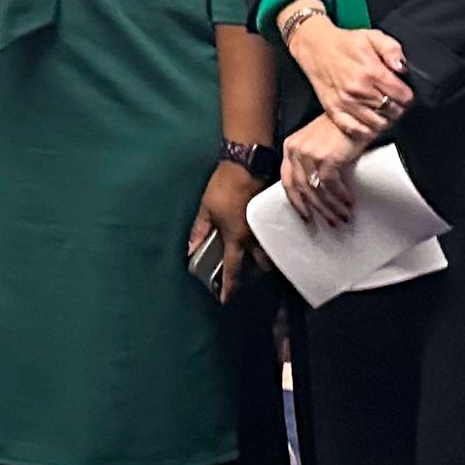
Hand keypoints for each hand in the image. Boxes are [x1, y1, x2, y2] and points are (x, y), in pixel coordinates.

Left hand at [194, 163, 262, 298]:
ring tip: (257, 258)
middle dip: (255, 272)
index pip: (232, 268)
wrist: (247, 165)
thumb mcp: (205, 209)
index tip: (225, 300)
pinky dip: (270, 242)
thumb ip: (199, 230)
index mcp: (236, 238)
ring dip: (264, 258)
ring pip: (270, 251)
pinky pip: (273, 236)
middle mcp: (254, 237)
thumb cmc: (223, 187)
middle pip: (260, 264)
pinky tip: (266, 239)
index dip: (228, 285)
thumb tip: (190, 249)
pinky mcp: (272, 216)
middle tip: (246, 274)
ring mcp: (266, 227)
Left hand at [279, 114, 364, 228]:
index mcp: (290, 147)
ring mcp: (309, 154)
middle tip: (329, 222)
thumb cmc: (342, 127)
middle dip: (317, 209)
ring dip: (331, 207)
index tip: (306, 216)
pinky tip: (349, 203)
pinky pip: (330, 185)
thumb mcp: (320, 143)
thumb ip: (312, 162)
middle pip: (302, 189)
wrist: (358, 113)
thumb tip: (317, 190)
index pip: (287, 181)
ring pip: (316, 190)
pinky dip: (340, 197)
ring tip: (342, 217)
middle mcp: (295, 150)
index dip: (296, 202)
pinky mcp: (325, 157)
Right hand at [285, 13, 410, 140]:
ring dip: (385, 119)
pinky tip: (370, 120)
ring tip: (384, 110)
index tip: (404, 92)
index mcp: (371, 71)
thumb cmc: (345, 43)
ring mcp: (345, 102)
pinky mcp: (333, 110)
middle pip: (393, 111)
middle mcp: (358, 90)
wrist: (315, 47)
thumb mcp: (373, 36)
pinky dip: (367, 129)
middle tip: (395, 101)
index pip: (403, 96)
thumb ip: (393, 50)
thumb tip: (403, 68)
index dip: (408, 95)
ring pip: (378, 123)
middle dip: (398, 107)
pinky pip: (357, 130)